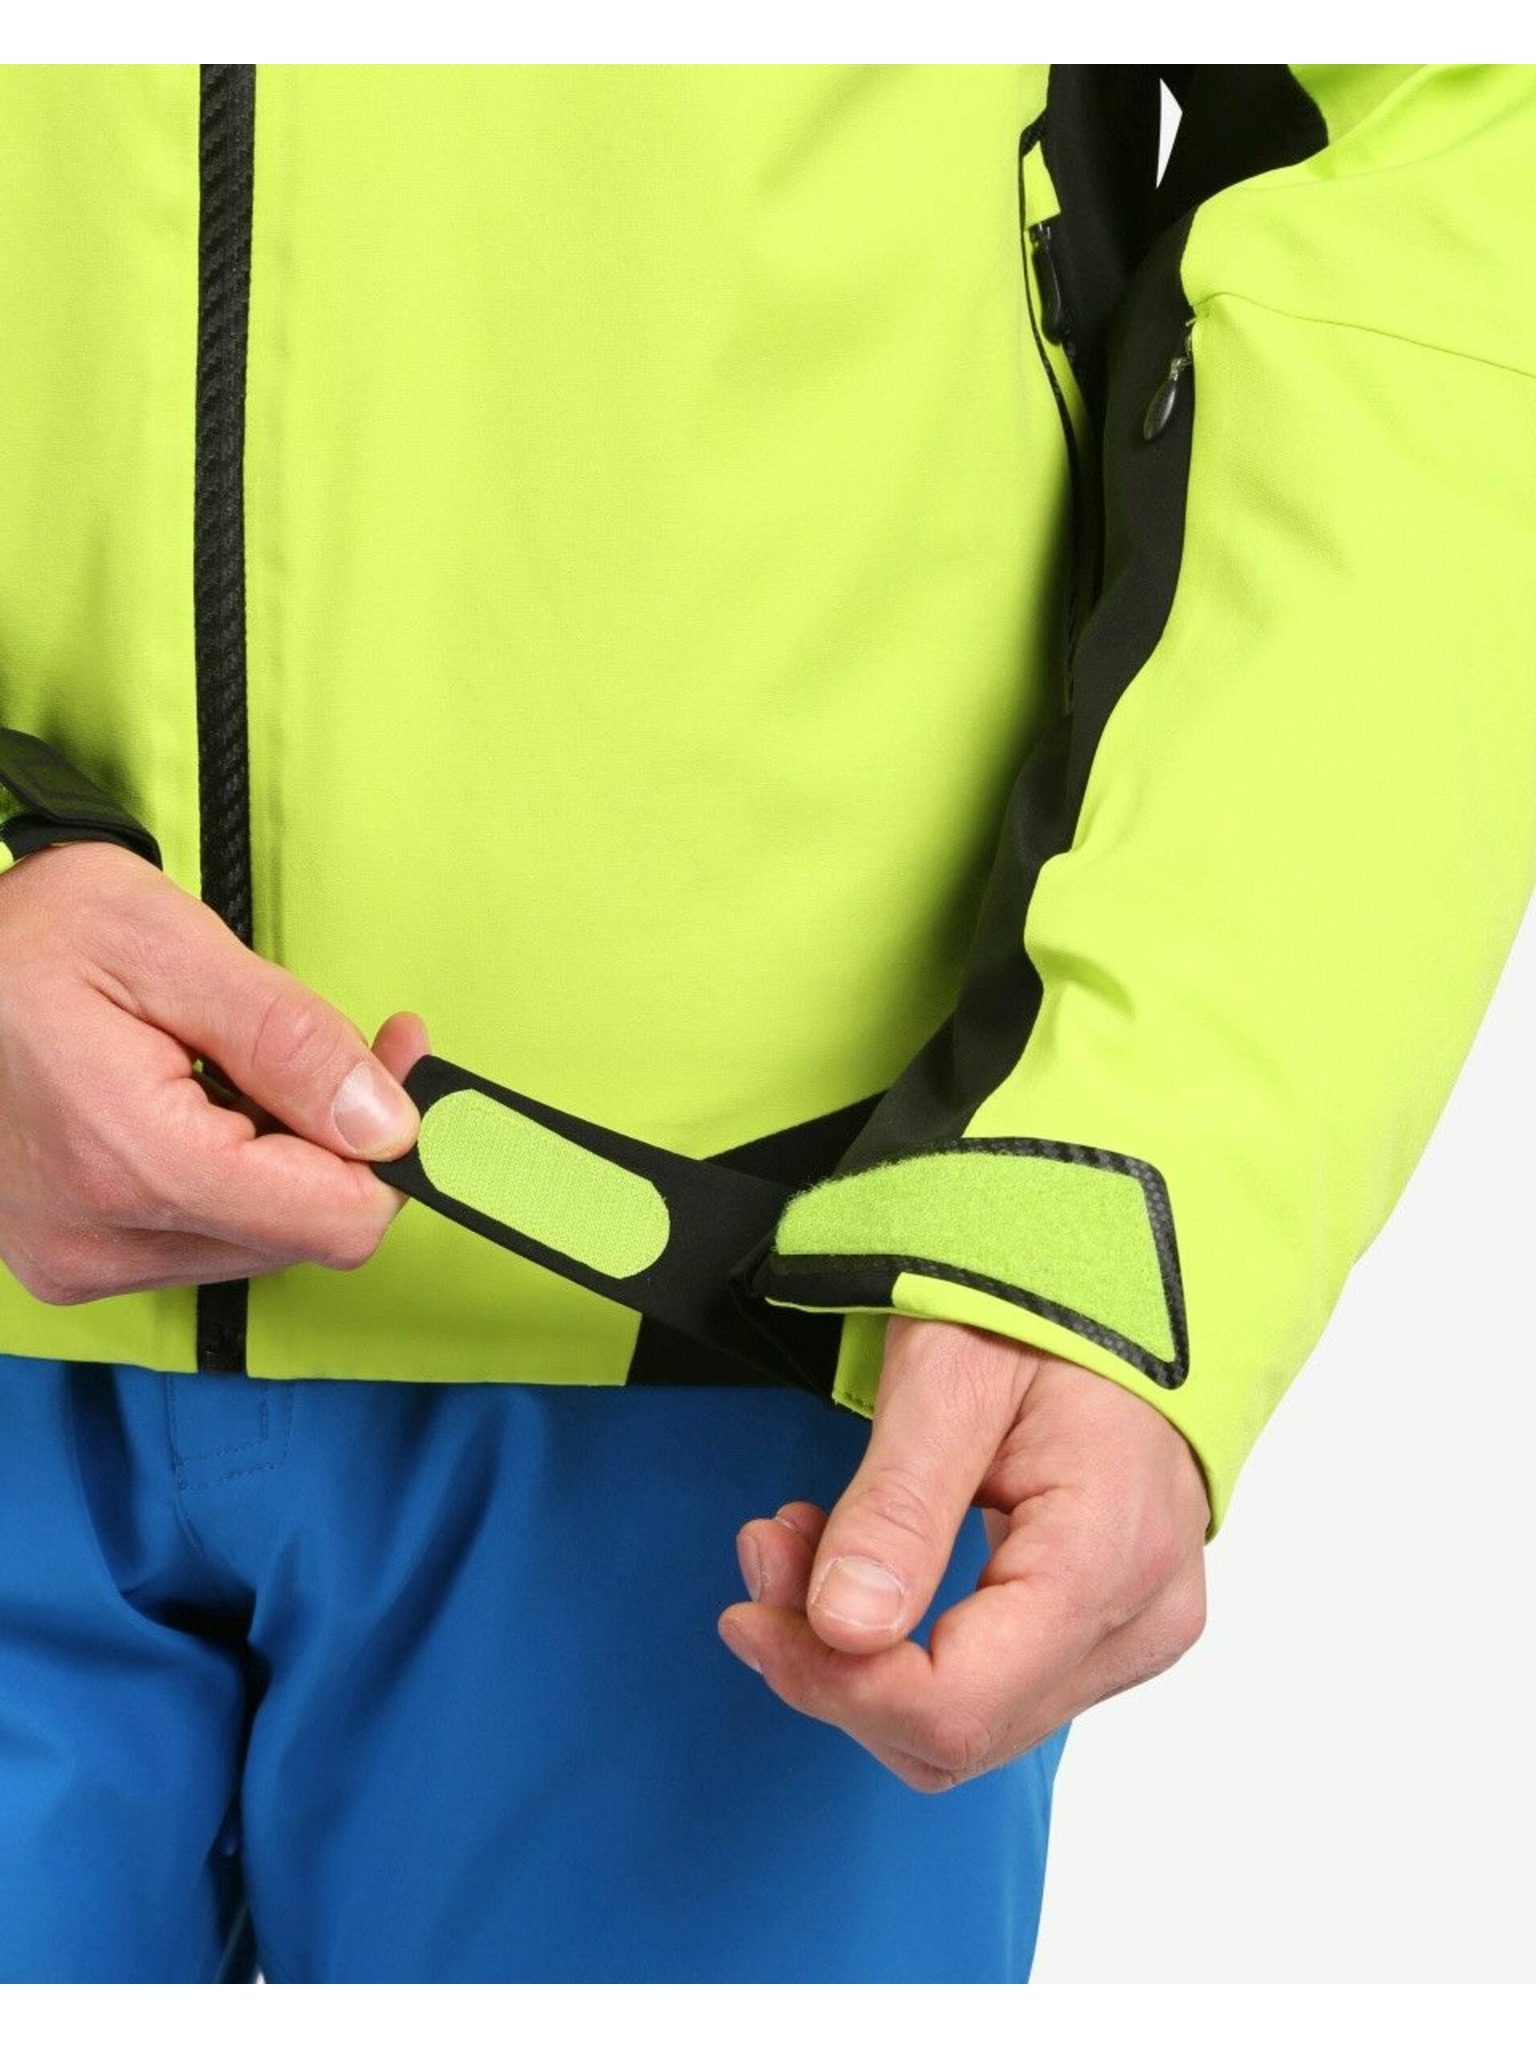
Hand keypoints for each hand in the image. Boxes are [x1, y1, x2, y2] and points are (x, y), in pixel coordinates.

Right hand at [0, 840, 427, 1303]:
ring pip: (262, 1241)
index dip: (394, 1142)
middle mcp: (100, 1242)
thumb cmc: (20, 938)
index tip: (397, 1055)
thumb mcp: (162, 941)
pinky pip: (204, 1238)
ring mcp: (80, 1262)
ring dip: (284, 1157)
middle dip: (342, 1139)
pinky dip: (231, 1175)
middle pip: (306, 1234)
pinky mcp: (73, 1260)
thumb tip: (389, 1124)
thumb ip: (287, 1038)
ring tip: (238, 1061)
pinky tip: (198, 1102)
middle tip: (343, 1044)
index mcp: (132, 1164)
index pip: (337, 1219)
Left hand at [720, 1314, 1210, 1789]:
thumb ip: (898, 1506)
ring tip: (804, 1542)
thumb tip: (842, 1629)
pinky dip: (907, 1649)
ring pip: (970, 1725)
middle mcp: (1140, 1617)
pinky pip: (996, 1689)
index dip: (832, 1684)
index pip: (957, 1705)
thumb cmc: (1042, 1307)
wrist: (1122, 1282)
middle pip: (958, 1731)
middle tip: (769, 1546)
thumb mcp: (949, 1374)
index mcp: (1107, 1553)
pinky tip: (863, 1567)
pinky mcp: (1113, 1629)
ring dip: (860, 1659)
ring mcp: (1135, 1631)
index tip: (749, 1612)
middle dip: (832, 1663)